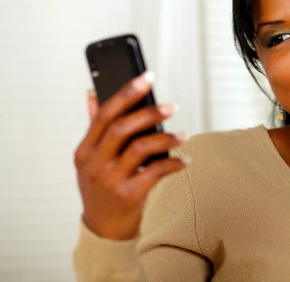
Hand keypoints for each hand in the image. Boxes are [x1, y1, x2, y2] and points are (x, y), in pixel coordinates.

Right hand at [74, 72, 188, 239]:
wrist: (104, 231)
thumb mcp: (91, 161)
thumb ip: (95, 129)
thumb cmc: (102, 189)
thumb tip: (92, 95)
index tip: (146, 77)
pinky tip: (185, 160)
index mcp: (85, 150)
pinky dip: (173, 164)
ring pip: (140, 148)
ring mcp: (110, 180)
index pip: (104, 114)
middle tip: (172, 106)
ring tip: (183, 134)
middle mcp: (94, 163)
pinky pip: (156, 172)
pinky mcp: (128, 195)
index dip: (126, 93)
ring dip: (166, 138)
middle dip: (149, 112)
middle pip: (121, 128)